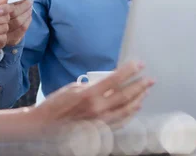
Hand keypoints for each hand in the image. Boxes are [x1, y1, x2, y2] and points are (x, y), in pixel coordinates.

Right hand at [33, 61, 152, 126]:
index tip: (138, 64)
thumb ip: (92, 85)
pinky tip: (135, 107)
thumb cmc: (56, 105)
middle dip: (140, 85)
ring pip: (126, 109)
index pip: (115, 79)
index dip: (129, 70)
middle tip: (149, 79)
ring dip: (138, 99)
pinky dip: (130, 113)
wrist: (46, 125)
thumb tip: (107, 80)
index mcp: (89, 95)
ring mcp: (100, 121)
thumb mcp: (72, 88)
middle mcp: (97, 108)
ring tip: (146, 91)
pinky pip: (121, 121)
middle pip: (125, 95)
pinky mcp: (100, 130)